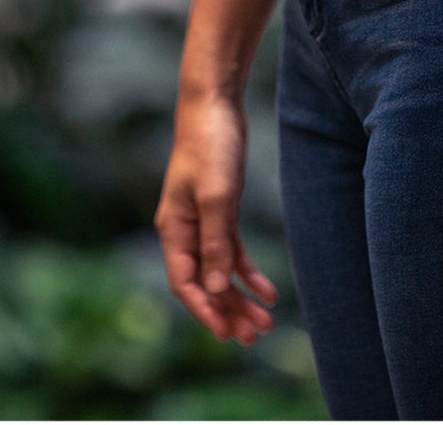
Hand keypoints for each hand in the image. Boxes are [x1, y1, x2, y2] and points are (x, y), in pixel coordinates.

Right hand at [154, 99, 277, 343]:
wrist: (215, 106)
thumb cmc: (210, 146)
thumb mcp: (216, 196)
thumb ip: (215, 242)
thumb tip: (214, 288)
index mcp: (174, 229)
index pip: (185, 282)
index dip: (205, 311)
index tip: (227, 334)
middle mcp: (185, 230)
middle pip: (205, 282)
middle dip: (228, 311)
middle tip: (254, 336)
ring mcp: (203, 221)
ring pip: (220, 270)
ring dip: (240, 296)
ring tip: (265, 322)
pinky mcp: (221, 209)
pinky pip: (232, 251)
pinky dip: (247, 271)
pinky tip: (268, 289)